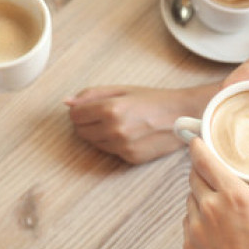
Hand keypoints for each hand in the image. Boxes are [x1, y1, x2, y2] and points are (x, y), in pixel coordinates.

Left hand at [65, 84, 214, 163]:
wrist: (182, 115)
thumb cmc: (152, 99)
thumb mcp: (121, 89)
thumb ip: (91, 95)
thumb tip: (67, 102)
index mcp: (111, 109)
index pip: (75, 116)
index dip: (79, 110)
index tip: (88, 107)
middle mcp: (115, 130)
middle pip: (81, 131)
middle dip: (86, 122)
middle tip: (103, 114)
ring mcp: (123, 147)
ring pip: (93, 143)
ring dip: (98, 134)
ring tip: (117, 123)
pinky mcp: (131, 158)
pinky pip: (109, 151)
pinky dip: (112, 143)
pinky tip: (128, 133)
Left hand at [184, 139, 248, 248]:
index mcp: (235, 196)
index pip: (204, 159)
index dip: (198, 146)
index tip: (198, 140)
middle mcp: (210, 208)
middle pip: (194, 175)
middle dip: (203, 170)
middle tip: (216, 171)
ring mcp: (195, 228)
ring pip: (189, 198)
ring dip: (200, 195)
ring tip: (220, 203)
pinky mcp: (188, 246)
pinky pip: (187, 221)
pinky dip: (197, 218)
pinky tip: (216, 227)